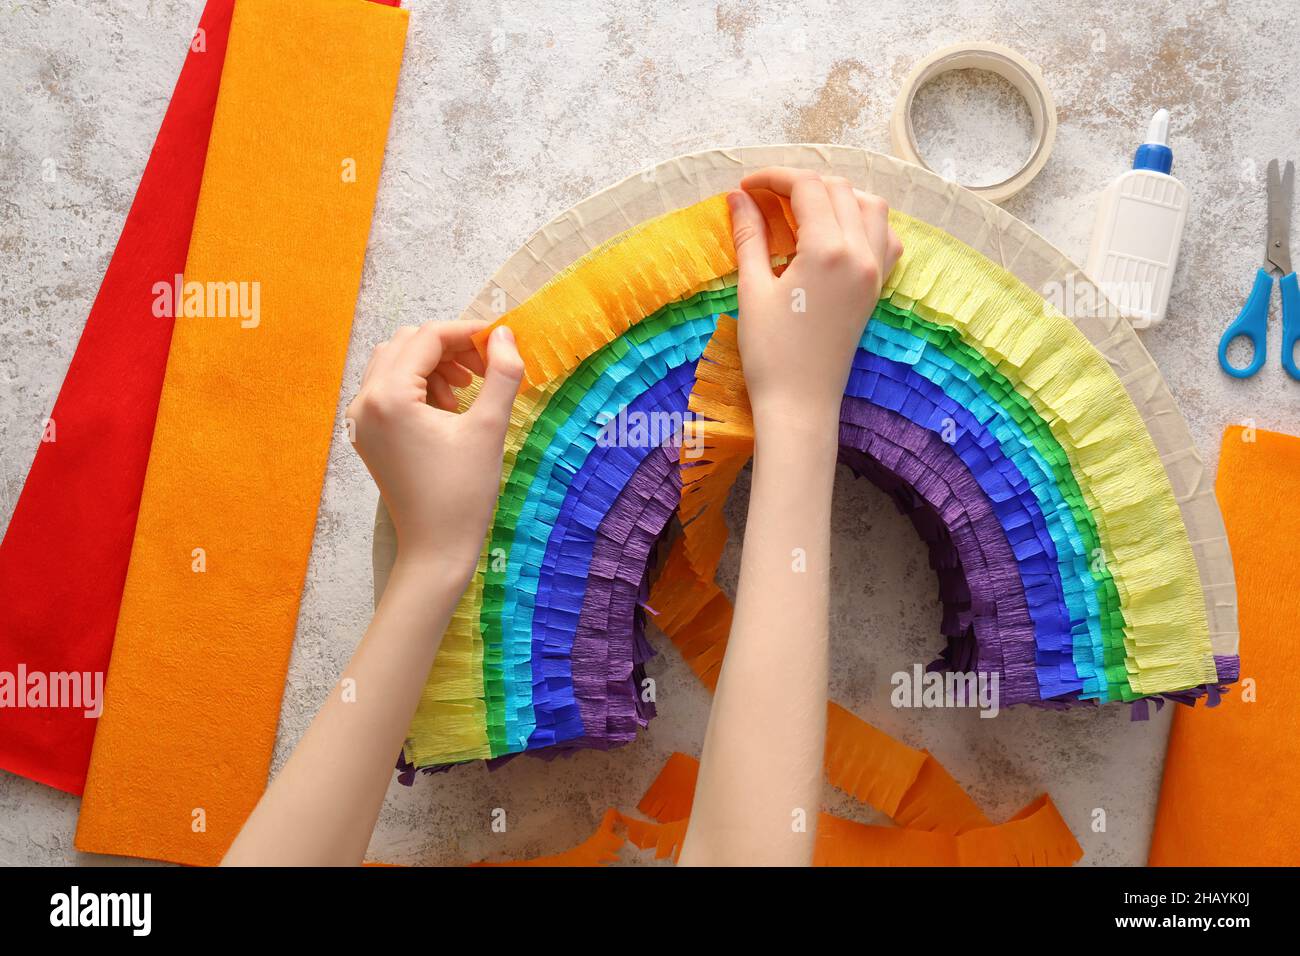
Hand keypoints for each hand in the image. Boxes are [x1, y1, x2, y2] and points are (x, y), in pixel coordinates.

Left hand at [346, 320, 523, 586]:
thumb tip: (506, 334)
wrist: (435, 548)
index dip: (467, 332)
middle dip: (449, 347)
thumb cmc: (463, 493)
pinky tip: (448, 409)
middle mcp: (365, 402)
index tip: (500, 342)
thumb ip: (502, 374)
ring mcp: (361, 419)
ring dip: (433, 365)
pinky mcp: (368, 435)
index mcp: (389, 396)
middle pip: (407, 344)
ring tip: (466, 392)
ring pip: (395, 363)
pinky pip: (388, 389)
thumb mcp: (489, 428)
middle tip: (484, 367)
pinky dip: (419, 385)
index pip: (428, 338)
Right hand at [728, 167, 902, 438]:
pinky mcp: (877, 287)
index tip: (745, 188)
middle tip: (764, 198)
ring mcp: (875, 270)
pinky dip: (864, 221)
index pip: (806, 187)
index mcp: (828, 250)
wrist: (800, 402)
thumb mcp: (753, 289)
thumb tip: (738, 197)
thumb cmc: (770, 352)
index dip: (773, 178)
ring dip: (836, 195)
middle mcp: (861, 253)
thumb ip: (750, 236)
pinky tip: (836, 231)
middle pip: (837, 189)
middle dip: (800, 183)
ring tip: (801, 209)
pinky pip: (886, 236)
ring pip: (869, 205)